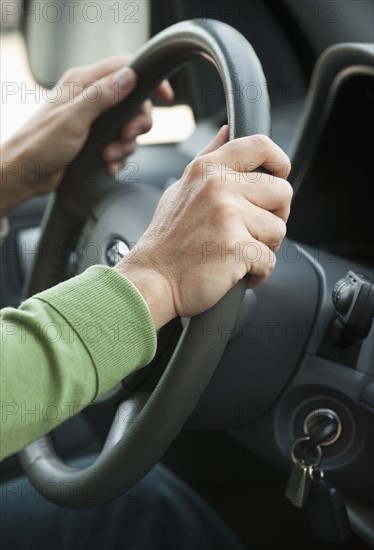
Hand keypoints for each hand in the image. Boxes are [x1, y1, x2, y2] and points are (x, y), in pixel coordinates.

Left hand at [0, 54, 172, 216]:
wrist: (26, 173)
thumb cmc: (40, 144)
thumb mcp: (73, 118)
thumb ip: (102, 96)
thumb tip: (129, 77)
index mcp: (83, 82)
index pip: (125, 67)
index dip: (149, 79)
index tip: (165, 95)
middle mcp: (91, 98)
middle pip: (134, 103)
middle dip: (136, 124)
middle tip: (126, 136)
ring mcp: (94, 120)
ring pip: (129, 127)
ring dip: (125, 146)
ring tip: (107, 157)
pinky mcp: (95, 140)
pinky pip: (120, 146)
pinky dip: (118, 157)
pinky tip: (107, 165)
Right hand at [115, 127, 292, 328]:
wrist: (152, 279)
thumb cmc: (167, 240)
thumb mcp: (181, 187)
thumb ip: (208, 158)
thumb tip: (227, 132)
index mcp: (207, 169)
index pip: (260, 146)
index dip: (280, 161)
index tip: (279, 177)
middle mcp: (218, 187)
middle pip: (282, 191)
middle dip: (276, 215)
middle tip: (256, 230)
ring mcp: (228, 217)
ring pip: (279, 228)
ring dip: (265, 246)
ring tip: (239, 252)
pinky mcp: (236, 248)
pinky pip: (270, 259)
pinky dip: (258, 271)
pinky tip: (237, 271)